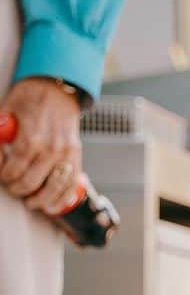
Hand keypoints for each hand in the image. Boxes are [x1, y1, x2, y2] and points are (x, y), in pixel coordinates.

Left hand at [0, 77, 82, 214]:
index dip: (5, 177)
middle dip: (18, 189)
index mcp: (31, 137)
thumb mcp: (7, 109)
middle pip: (31, 182)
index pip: (14, 169)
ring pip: (53, 190)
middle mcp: (51, 149)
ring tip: (31, 202)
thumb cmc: (31, 97)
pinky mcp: (76, 157)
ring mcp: (66, 154)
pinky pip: (71, 186)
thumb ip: (0, 133)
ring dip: (40, 201)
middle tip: (13, 188)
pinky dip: (62, 199)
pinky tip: (53, 205)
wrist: (57, 89)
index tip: (3, 176)